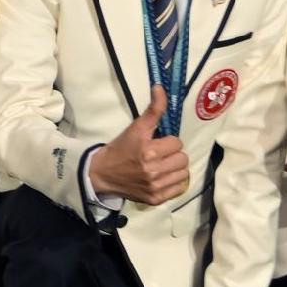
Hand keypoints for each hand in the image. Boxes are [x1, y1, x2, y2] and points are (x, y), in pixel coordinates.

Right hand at [86, 85, 189, 205]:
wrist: (102, 174)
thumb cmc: (120, 148)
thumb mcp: (135, 128)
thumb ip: (153, 109)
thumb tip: (160, 87)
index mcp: (148, 151)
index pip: (177, 143)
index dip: (168, 142)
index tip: (158, 143)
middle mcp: (153, 170)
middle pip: (183, 158)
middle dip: (173, 155)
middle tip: (161, 155)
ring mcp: (155, 187)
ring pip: (184, 173)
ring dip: (175, 169)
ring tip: (163, 166)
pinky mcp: (156, 199)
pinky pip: (179, 189)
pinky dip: (174, 183)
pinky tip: (163, 178)